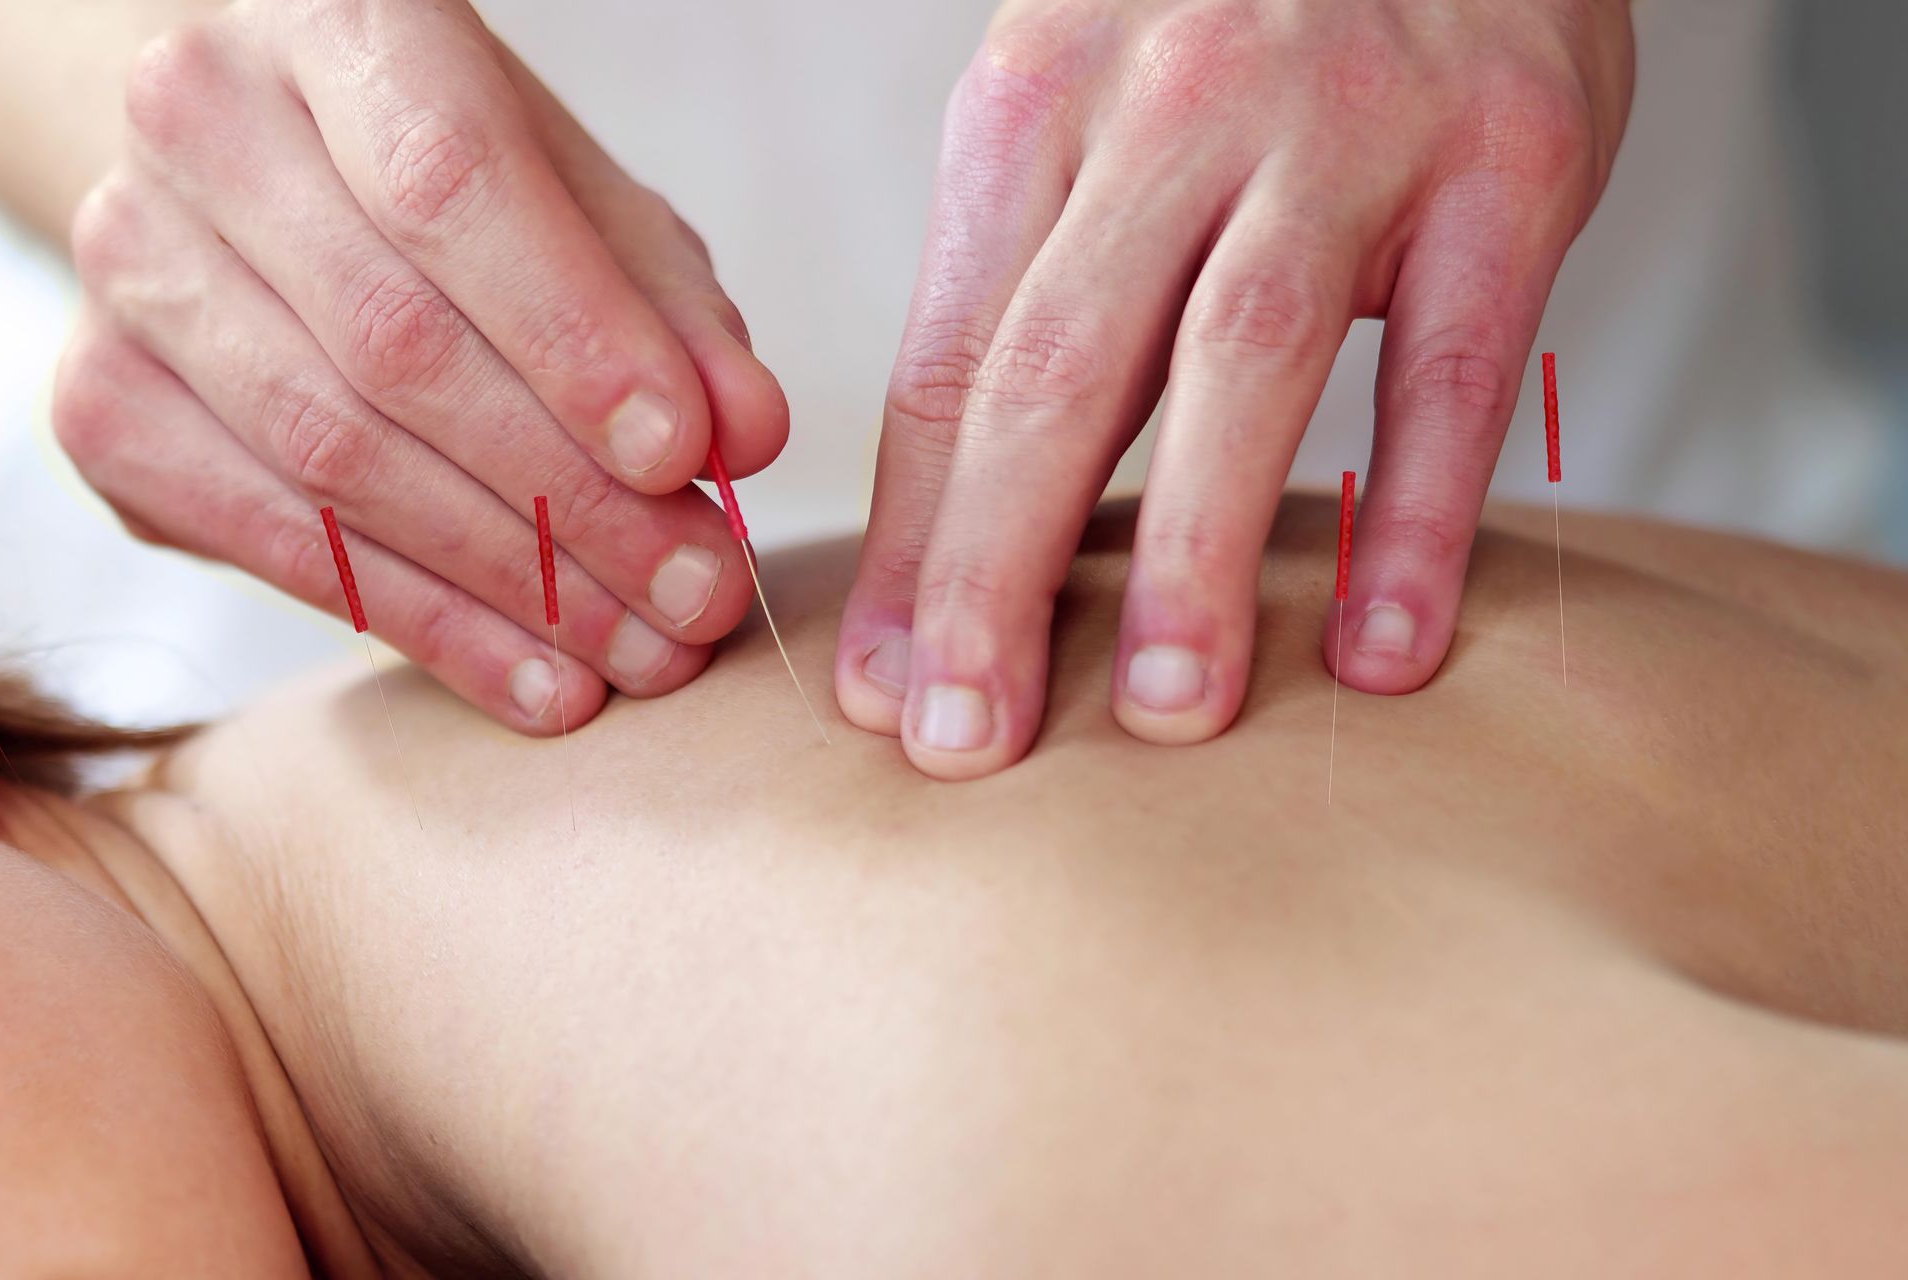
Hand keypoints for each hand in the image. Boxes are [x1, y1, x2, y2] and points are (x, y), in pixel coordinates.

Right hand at [54, 0, 788, 731]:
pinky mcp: (106, 409)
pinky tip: (540, 681)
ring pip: (334, 458)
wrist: (249, 162)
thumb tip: (749, 437)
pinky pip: (277, 544)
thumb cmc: (448, 172)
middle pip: (396, 346)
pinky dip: (428, 628)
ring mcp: (134, 273)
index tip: (687, 458)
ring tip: (647, 653)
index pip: (449, 187)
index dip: (574, 337)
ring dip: (516, 583)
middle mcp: (201, 130)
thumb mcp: (579, 198)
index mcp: (333, 24)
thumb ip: (667, 308)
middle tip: (702, 593)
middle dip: (574, 497)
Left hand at [837, 0, 1632, 778]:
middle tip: (960, 743)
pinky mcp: (1506, 159)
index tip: (871, 687)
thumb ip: (1023, 296)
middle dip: (995, 572)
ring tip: (1164, 721)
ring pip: (1242, 363)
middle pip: (1058, 371)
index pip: (947, 359)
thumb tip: (934, 527)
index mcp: (1034, 107)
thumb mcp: (1088, 114)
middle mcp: (1172, 109)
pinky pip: (1453, 361)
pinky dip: (1418, 514)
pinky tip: (1384, 651)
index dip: (906, 538)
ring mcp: (1344, 131)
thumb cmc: (1233, 33)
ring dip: (1198, 557)